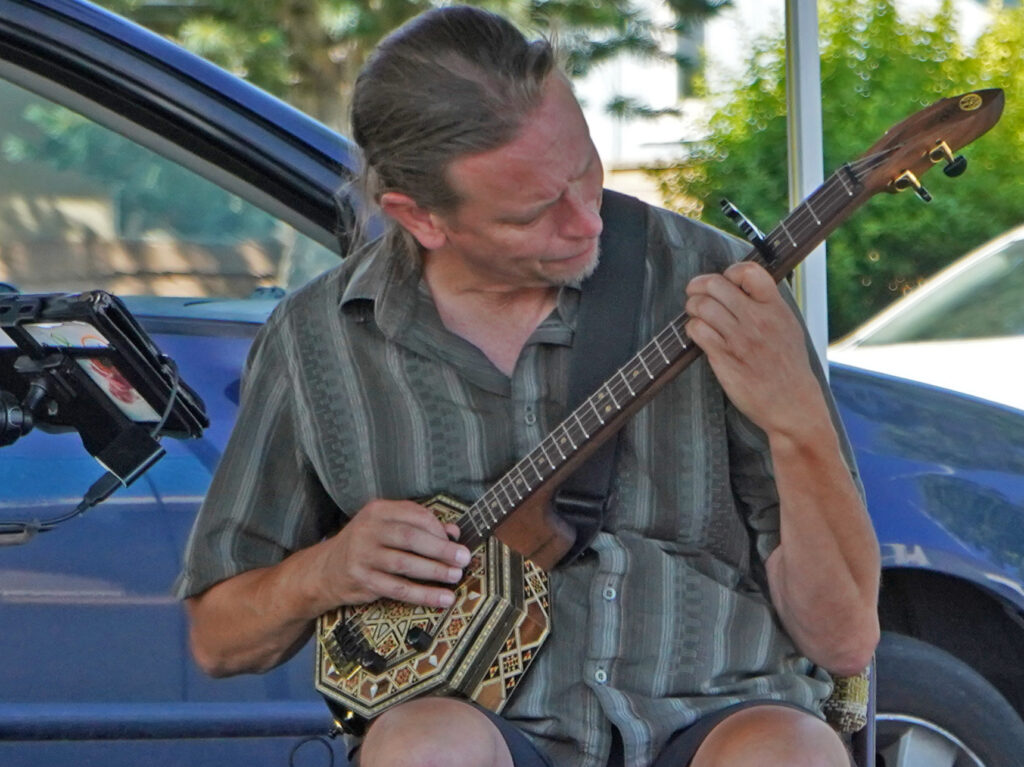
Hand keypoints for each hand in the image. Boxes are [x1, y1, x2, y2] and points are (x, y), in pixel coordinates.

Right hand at [315, 499, 470, 609]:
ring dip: (435, 571)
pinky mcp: (363, 580)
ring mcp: (363, 556)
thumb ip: (419, 526)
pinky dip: (424, 594)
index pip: (415, 515)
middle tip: (464, 558)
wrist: (327, 569)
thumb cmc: (366, 544)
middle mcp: (368, 530)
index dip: (438, 528)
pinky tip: (442, 598)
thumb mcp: (387, 527)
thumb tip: (453, 531)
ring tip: (456, 576)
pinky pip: (399, 589)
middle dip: (441, 549)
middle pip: (411, 538)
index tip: (455, 540)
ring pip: (405, 564)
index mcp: (377, 510)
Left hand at [684, 261, 823, 435]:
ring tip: (695, 313)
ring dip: (692, 307)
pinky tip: (697, 333)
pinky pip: (698, 331)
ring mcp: (739, 339)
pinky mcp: (724, 358)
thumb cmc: (788, 366)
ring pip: (702, 306)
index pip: (749, 272)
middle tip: (695, 294)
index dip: (730, 272)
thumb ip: (767, 305)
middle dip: (699, 287)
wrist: (792, 404)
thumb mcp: (788, 326)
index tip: (725, 282)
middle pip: (715, 285)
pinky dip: (692, 328)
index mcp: (775, 308)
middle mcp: (757, 320)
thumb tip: (741, 286)